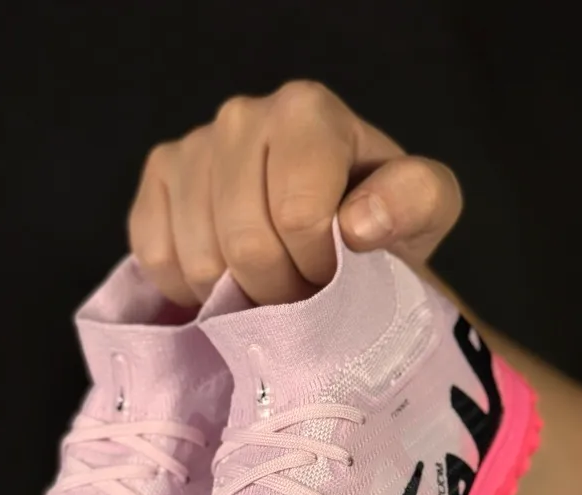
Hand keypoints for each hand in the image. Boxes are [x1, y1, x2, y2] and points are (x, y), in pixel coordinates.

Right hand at [128, 80, 461, 306]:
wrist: (331, 236)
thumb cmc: (378, 223)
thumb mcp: (425, 211)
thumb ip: (414, 202)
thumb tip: (357, 223)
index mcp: (306, 112)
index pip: (296, 216)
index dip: (317, 266)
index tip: (334, 275)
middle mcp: (241, 118)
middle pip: (244, 243)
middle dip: (278, 289)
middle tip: (301, 291)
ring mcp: (190, 149)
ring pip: (199, 261)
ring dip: (237, 296)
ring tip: (267, 284)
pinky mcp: (156, 183)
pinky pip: (159, 258)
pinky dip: (192, 289)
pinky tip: (226, 277)